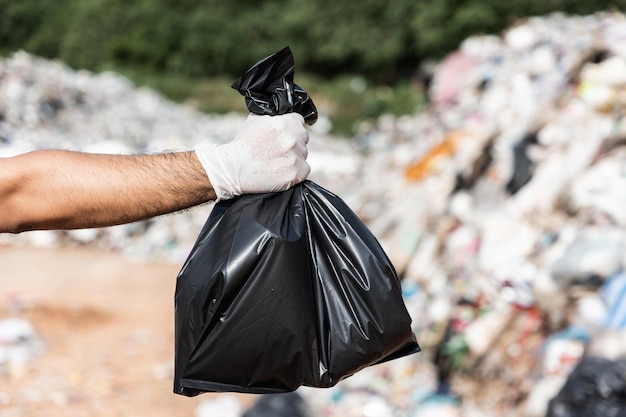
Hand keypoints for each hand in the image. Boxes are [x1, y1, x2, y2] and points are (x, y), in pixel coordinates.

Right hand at [195, 113, 309, 200]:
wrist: (234, 168)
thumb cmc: (242, 145)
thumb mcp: (255, 120)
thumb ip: (273, 117)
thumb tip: (283, 114)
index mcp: (284, 123)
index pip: (299, 120)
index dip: (291, 127)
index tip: (285, 134)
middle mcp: (292, 139)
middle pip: (303, 138)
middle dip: (294, 142)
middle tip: (279, 149)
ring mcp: (296, 157)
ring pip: (303, 154)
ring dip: (294, 157)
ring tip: (277, 161)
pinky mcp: (297, 173)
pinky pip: (304, 169)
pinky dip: (296, 171)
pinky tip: (283, 171)